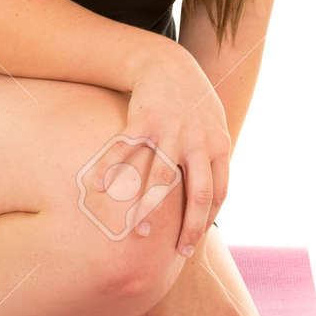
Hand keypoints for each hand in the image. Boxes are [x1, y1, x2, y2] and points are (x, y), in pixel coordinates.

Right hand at [94, 46, 230, 257]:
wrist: (167, 63)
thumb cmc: (191, 100)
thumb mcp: (214, 126)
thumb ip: (214, 158)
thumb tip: (213, 197)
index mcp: (218, 145)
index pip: (217, 193)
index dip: (206, 219)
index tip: (193, 241)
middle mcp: (196, 141)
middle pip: (196, 193)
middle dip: (188, 226)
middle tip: (177, 251)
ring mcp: (169, 132)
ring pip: (158, 180)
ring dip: (148, 210)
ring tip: (138, 233)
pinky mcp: (142, 122)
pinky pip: (123, 152)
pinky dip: (108, 171)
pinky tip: (96, 188)